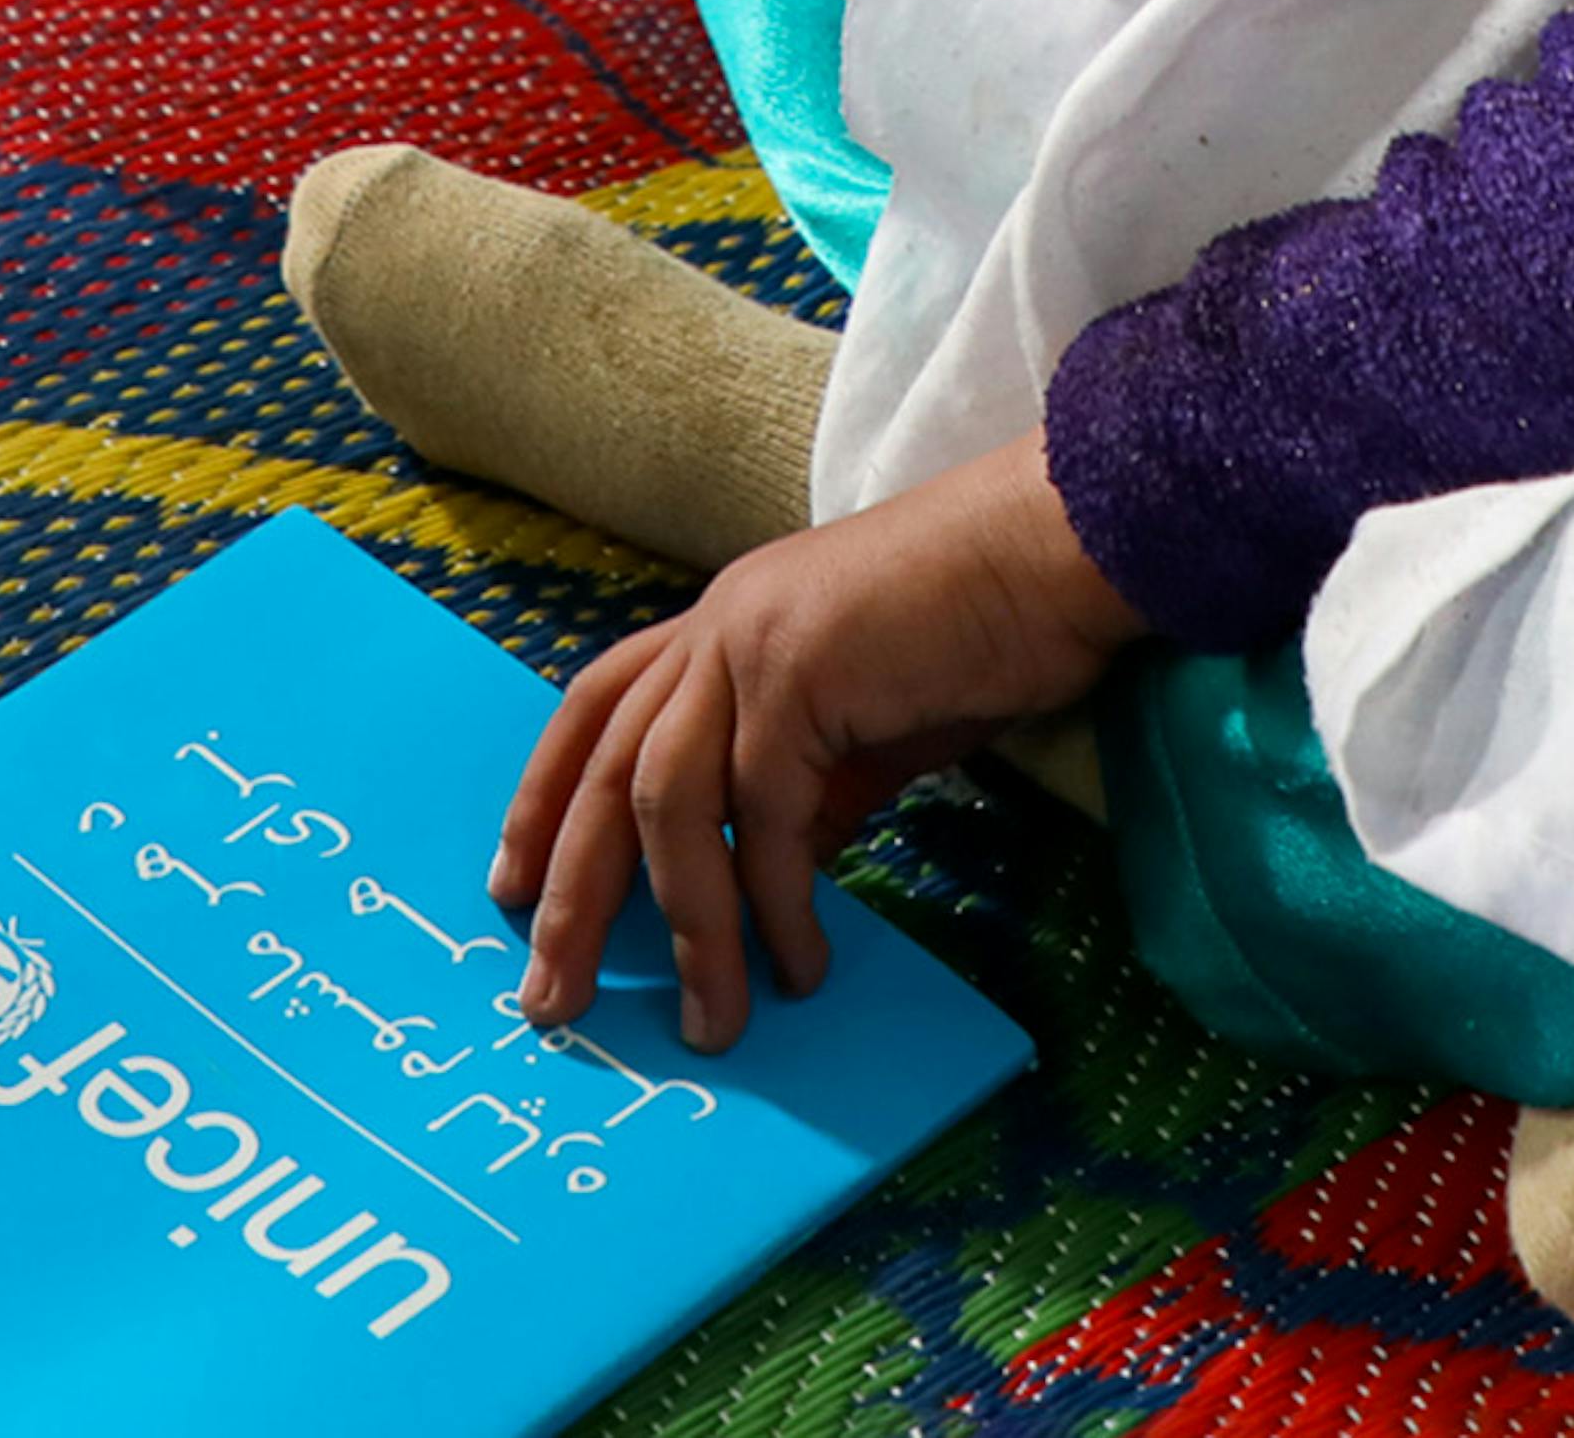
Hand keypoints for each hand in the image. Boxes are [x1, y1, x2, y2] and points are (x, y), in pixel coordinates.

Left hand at [496, 439, 1134, 1053]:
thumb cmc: (980, 635)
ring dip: (688, 927)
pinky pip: (767, 816)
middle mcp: (714, 626)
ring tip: (711, 1022)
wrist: (1059, 551)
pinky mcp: (801, 673)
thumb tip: (763, 890)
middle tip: (551, 998)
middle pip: (606, 771)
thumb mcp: (867, 733)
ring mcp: (751, 641)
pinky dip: (777, 904)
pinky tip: (803, 965)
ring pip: (670, 803)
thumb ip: (804, 797)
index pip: (595, 711)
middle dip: (573, 893)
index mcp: (718, 626)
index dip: (544, 797)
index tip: (514, 888)